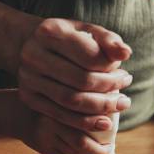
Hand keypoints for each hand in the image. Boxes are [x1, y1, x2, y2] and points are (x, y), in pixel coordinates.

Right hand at [16, 108, 110, 153]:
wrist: (17, 112)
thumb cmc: (48, 101)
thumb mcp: (61, 94)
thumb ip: (80, 101)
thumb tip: (109, 112)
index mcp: (57, 104)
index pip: (82, 118)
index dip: (98, 124)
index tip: (109, 125)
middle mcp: (49, 122)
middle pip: (80, 142)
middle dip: (99, 149)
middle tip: (108, 148)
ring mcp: (45, 138)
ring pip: (75, 153)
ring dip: (90, 153)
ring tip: (98, 148)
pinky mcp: (42, 148)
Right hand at [17, 18, 132, 133]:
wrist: (30, 46)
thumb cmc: (68, 39)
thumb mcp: (87, 32)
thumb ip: (108, 40)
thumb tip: (125, 54)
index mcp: (50, 31)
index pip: (89, 56)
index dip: (111, 69)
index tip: (124, 74)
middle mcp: (34, 54)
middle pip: (80, 80)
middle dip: (108, 91)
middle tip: (125, 97)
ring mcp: (27, 77)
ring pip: (70, 100)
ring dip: (99, 108)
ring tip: (118, 107)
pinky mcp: (27, 96)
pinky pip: (59, 115)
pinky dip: (83, 121)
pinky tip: (101, 122)